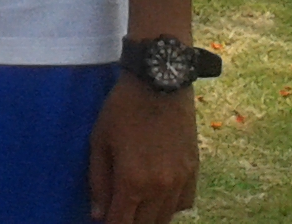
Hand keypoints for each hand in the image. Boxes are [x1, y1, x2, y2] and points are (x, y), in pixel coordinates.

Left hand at [88, 75, 199, 222]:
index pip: (121, 223)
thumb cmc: (123, 108)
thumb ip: (98, 181)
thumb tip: (97, 215)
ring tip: (135, 206)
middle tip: (117, 210)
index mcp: (133, 182)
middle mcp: (160, 188)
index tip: (103, 221)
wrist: (161, 82)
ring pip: (166, 218)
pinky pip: (184, 204)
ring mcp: (181, 181)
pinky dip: (170, 207)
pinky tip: (158, 197)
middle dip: (128, 222)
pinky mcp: (194, 171)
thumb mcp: (100, 141)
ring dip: (149, 218)